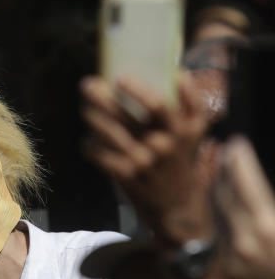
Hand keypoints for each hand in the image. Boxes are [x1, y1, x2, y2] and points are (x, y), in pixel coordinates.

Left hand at [81, 74, 212, 244]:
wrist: (177, 206)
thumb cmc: (182, 161)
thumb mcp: (195, 133)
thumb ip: (190, 104)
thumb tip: (177, 72)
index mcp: (181, 130)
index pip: (158, 105)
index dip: (137, 90)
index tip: (119, 77)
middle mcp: (162, 144)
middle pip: (125, 116)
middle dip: (101, 97)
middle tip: (87, 84)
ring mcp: (143, 161)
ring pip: (109, 133)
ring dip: (92, 117)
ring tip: (85, 108)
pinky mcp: (126, 176)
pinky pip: (100, 155)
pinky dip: (90, 145)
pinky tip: (88, 139)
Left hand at [214, 137, 274, 278]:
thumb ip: (270, 203)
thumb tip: (263, 192)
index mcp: (267, 227)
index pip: (245, 184)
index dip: (239, 161)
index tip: (235, 142)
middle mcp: (243, 240)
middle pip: (226, 195)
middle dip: (225, 171)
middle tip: (224, 150)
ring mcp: (232, 255)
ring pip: (219, 213)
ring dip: (219, 190)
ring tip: (222, 171)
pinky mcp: (227, 267)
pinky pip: (220, 232)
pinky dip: (221, 214)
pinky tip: (224, 203)